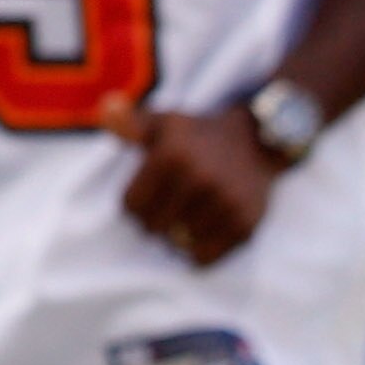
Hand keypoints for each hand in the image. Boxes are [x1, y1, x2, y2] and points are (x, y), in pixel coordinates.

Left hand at [103, 100, 273, 267]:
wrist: (257, 143)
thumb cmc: (198, 136)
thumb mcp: (164, 123)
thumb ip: (129, 122)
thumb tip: (107, 109)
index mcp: (172, 154)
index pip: (131, 206)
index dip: (134, 205)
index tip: (146, 197)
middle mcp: (199, 178)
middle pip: (152, 227)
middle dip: (153, 221)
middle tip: (165, 209)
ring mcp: (225, 203)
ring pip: (177, 243)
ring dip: (176, 235)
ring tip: (185, 216)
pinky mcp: (244, 224)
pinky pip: (204, 256)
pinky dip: (197, 250)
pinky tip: (201, 229)